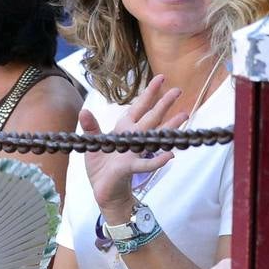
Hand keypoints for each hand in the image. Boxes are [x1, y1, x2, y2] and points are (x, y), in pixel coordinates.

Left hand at [80, 75, 185, 222]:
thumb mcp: (93, 144)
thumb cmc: (102, 167)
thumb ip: (91, 127)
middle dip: (164, 103)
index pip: (139, 107)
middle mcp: (133, 137)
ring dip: (169, 127)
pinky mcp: (131, 167)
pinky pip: (146, 163)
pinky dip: (157, 160)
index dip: (149, 93)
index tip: (160, 78)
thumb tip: (84, 111)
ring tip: (184, 115)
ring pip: (154, 136)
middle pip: (151, 117)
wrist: (104, 190)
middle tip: (178, 90)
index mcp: (124, 128)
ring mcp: (134, 151)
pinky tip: (170, 156)